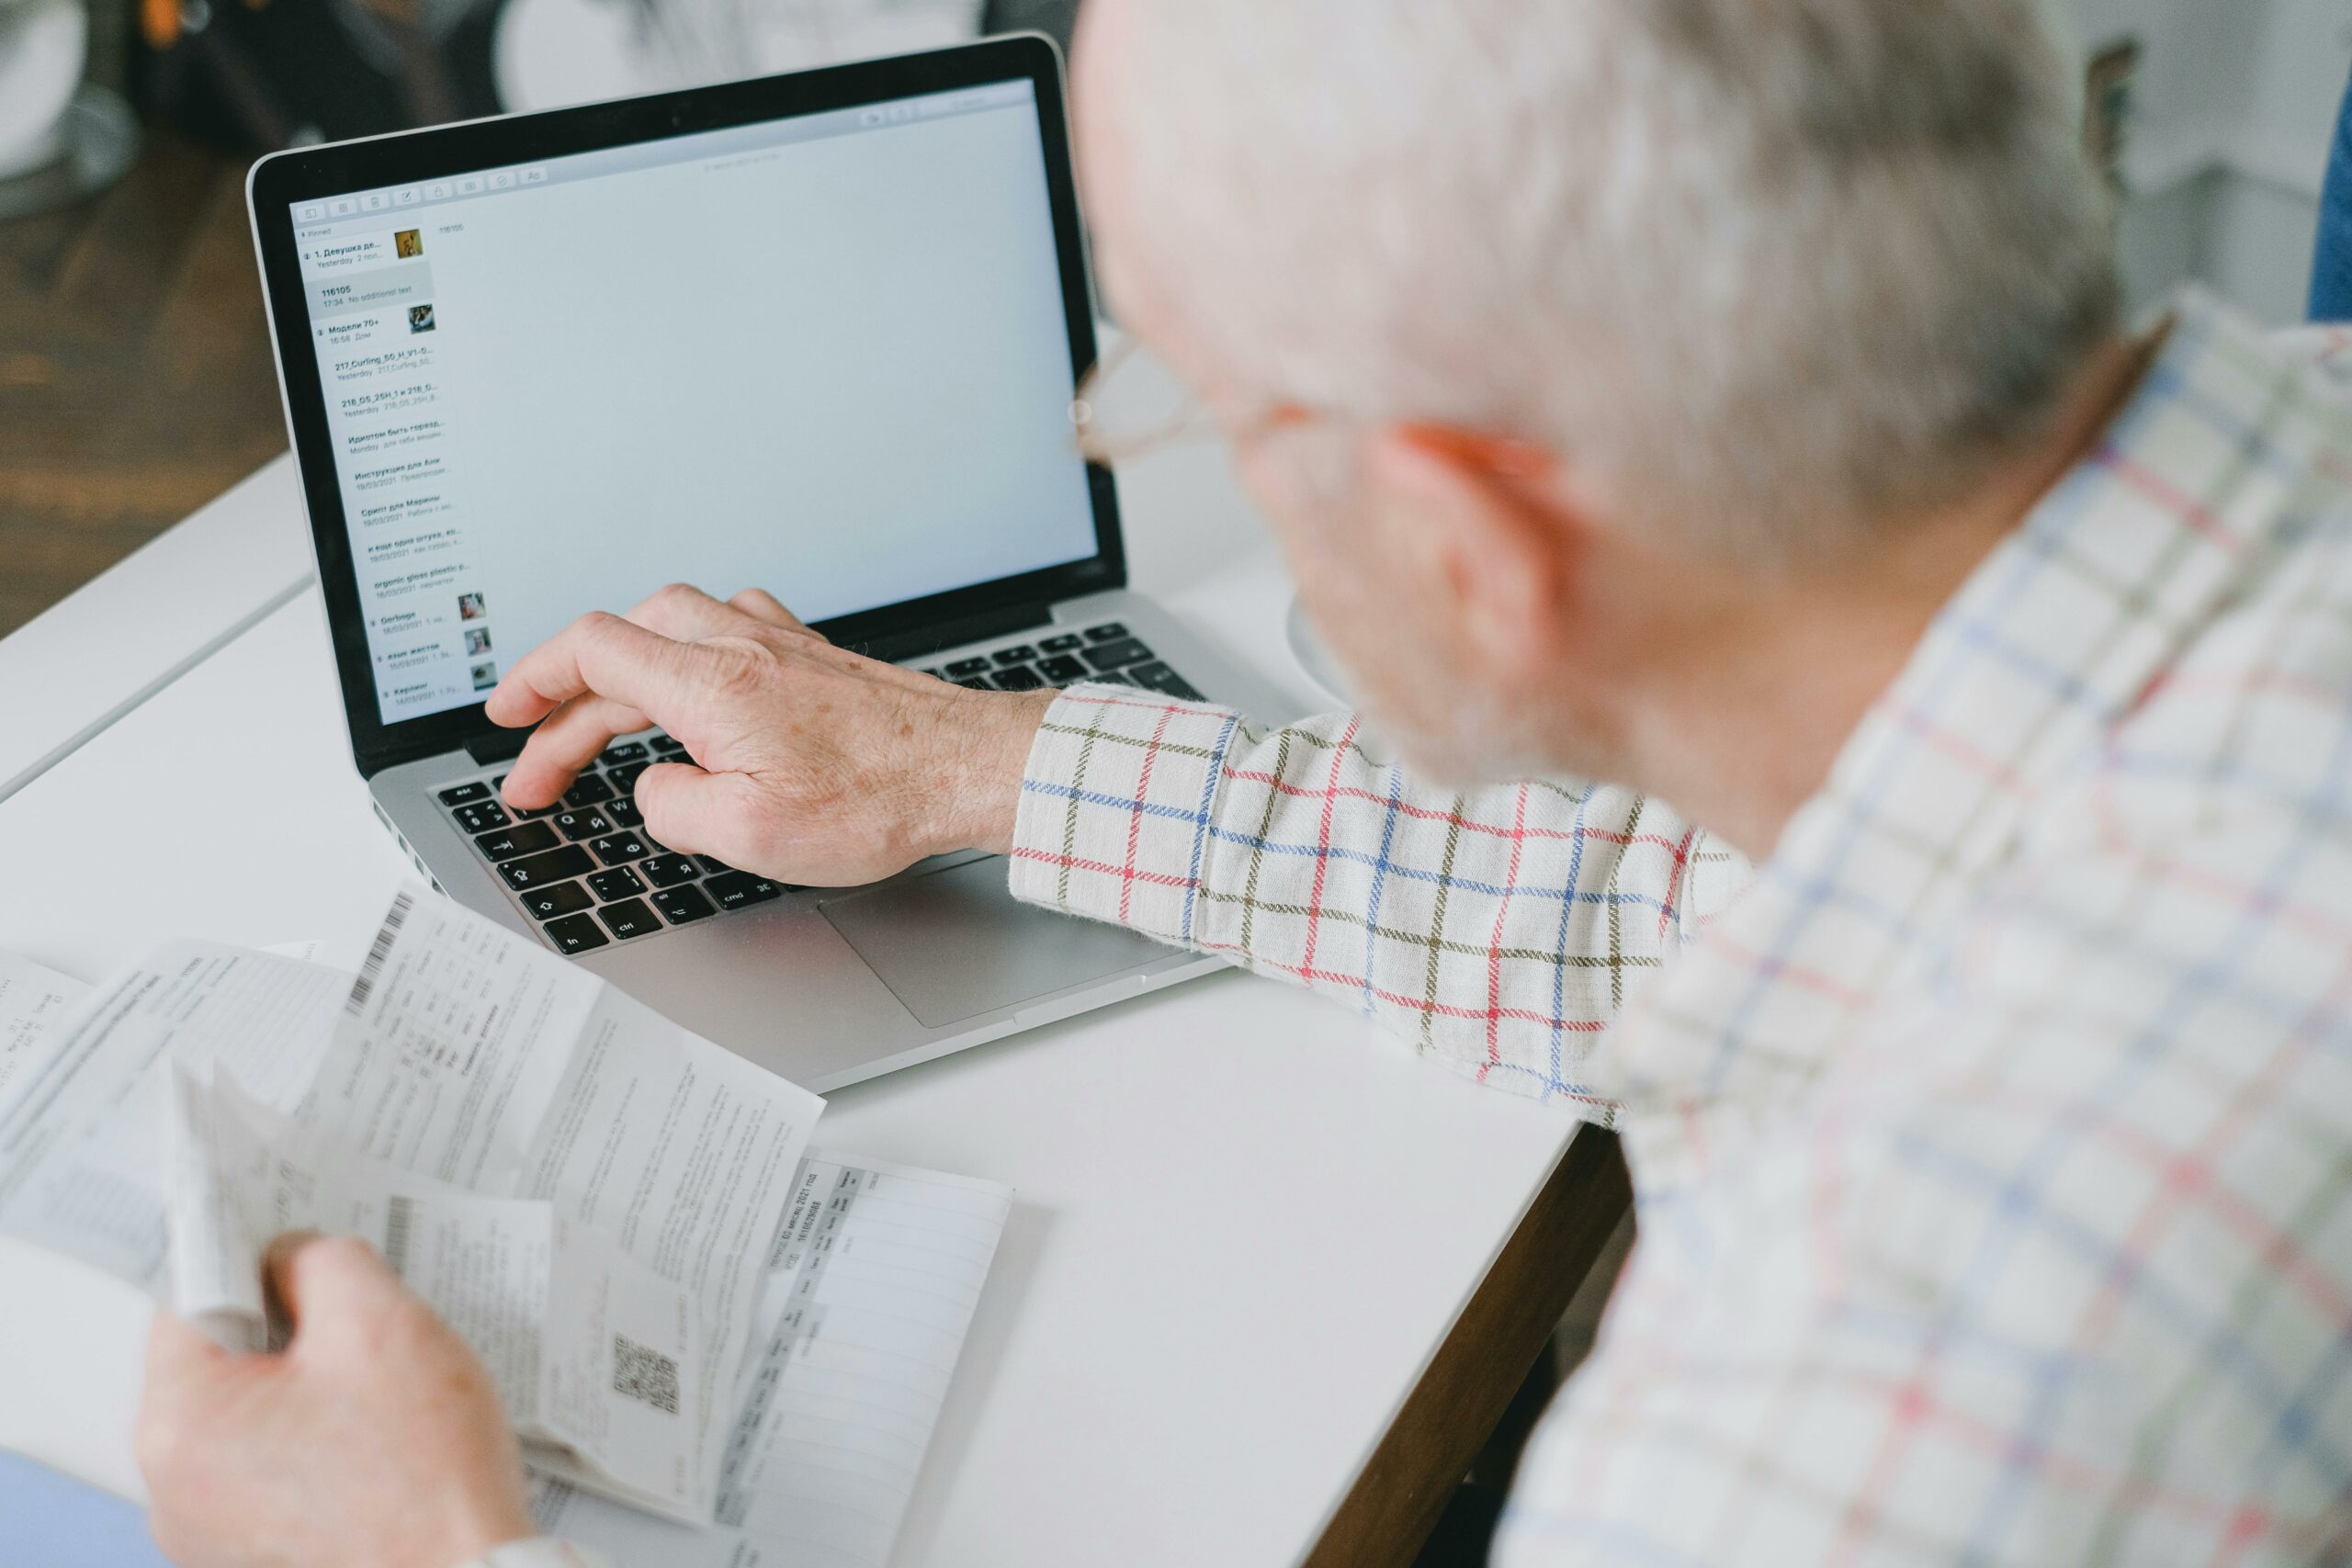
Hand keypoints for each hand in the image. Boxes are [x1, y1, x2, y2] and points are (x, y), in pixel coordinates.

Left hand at [137, 1234, 534, 1567]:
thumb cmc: (422, 1474)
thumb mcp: (379, 1322)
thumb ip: (323, 1261)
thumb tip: (291, 1258)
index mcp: (179, 1425)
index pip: (189, 1300)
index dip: (253, 1262)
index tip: (304, 1256)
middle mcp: (171, 1490)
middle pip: (220, 1361)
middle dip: (291, 1331)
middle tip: (363, 1330)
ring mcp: (208, 1534)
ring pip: (250, 1415)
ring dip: (308, 1390)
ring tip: (380, 1398)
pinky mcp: (249, 1557)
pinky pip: (268, 1470)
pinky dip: (316, 1444)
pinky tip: (376, 1446)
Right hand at [486, 584, 1056, 886]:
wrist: (968, 768)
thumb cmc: (879, 800)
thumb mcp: (749, 835)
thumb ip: (673, 808)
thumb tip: (656, 791)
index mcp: (710, 685)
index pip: (591, 650)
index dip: (534, 681)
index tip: (506, 719)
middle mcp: (739, 647)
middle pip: (621, 644)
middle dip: (566, 703)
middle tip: (542, 764)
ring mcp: (779, 644)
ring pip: (671, 627)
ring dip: (623, 670)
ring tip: (601, 722)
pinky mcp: (812, 656)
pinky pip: (725, 632)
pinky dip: (685, 656)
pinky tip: (694, 682)